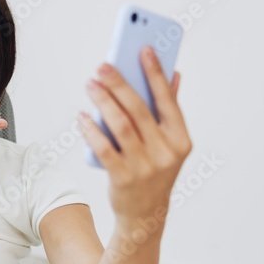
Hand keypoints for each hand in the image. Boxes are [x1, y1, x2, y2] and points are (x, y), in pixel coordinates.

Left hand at [77, 46, 191, 224]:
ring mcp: (145, 166)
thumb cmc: (155, 171)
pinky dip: (91, 129)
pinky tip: (82, 115)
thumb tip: (174, 74)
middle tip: (103, 65)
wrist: (145, 214)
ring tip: (91, 83)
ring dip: (103, 101)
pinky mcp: (123, 177)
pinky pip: (103, 147)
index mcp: (180, 140)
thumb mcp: (168, 145)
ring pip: (120, 125)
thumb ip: (169, 111)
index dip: (156, 73)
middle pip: (139, 110)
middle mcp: (165, 152)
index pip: (168, 100)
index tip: (144, 49)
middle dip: (119, 84)